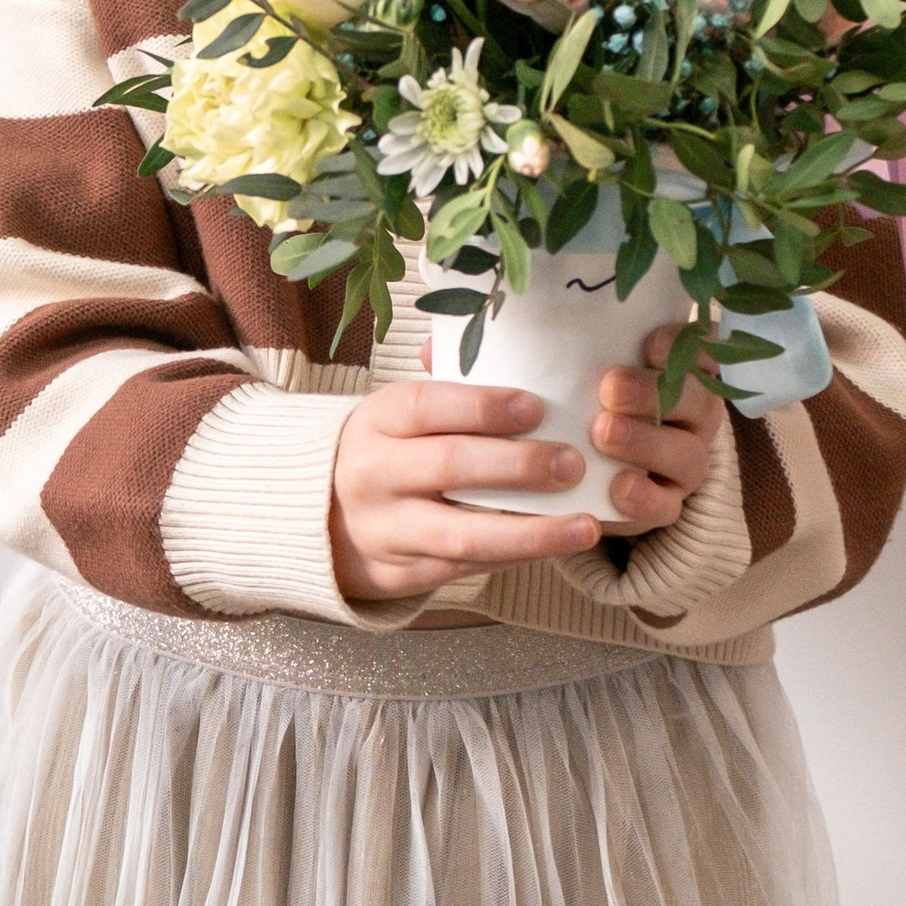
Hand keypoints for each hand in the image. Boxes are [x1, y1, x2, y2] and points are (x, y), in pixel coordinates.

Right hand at [329, 380, 604, 604]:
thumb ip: (446, 384)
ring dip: (532, 532)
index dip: (483, 406)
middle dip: (518, 465)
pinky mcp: (400, 573)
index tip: (537, 407)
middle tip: (572, 463)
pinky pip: (466, 568)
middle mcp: (373, 475)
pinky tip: (556, 545)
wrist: (320, 520)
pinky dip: (516, 557)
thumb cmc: (386, 453)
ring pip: (462, 535)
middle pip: (449, 466)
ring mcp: (384, 530)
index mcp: (376, 422)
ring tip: (585, 526)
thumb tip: (500, 333)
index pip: (427, 406)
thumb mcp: (396, 414)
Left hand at [589, 329, 718, 531]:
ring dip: (645, 441)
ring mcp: (685, 462)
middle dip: (653, 392)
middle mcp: (695, 415)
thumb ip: (587, 339)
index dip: (684, 344)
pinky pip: (666, 505)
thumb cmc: (583, 398)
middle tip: (609, 387)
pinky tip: (618, 487)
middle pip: (696, 400)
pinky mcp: (666, 504)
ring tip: (603, 432)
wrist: (573, 468)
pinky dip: (644, 497)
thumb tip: (540, 297)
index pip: (702, 348)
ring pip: (684, 453)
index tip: (650, 342)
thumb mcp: (587, 363)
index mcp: (684, 370)